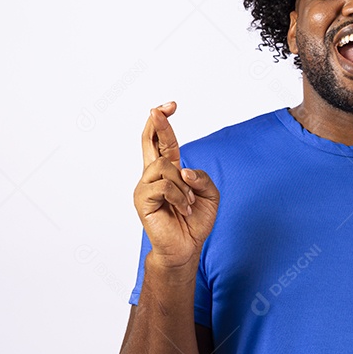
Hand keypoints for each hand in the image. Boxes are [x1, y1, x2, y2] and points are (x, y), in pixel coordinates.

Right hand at [133, 101, 219, 268]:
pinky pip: (164, 186)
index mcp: (169, 170)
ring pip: (166, 167)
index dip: (164, 122)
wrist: (186, 247)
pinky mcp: (142, 200)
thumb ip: (202, 178)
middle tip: (160, 109)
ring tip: (189, 203)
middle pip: (149, 141)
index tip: (170, 106)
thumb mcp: (210, 195)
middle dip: (156, 123)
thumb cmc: (195, 221)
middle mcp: (153, 175)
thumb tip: (183, 170)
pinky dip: (180, 198)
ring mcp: (145, 187)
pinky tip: (183, 210)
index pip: (162, 141)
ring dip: (185, 186)